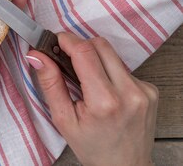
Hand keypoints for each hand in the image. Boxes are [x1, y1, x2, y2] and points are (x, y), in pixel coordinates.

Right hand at [27, 33, 157, 165]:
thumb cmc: (93, 147)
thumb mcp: (62, 119)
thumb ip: (50, 83)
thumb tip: (36, 55)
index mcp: (104, 102)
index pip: (85, 52)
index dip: (67, 40)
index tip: (55, 40)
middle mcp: (129, 93)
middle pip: (100, 45)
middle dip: (80, 47)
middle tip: (67, 60)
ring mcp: (143, 91)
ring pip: (112, 55)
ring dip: (95, 60)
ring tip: (87, 81)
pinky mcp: (151, 90)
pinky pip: (124, 68)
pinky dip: (110, 73)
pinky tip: (105, 91)